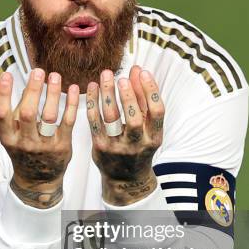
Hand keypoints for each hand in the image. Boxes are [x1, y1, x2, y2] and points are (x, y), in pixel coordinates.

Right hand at [0, 69, 78, 207]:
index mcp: (8, 138)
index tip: (6, 75)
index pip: (1, 114)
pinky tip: (73, 88)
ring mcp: (44, 145)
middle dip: (33, 90)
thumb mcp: (13, 136)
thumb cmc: (24, 152)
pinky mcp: (62, 146)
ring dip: (53, 94)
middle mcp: (25, 142)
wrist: (39, 181)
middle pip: (28, 113)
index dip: (2, 94)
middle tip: (38, 71)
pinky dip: (71, 104)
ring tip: (55, 76)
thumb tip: (24, 85)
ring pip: (49, 116)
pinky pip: (68, 122)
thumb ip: (16, 113)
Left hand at [86, 66, 164, 205]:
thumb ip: (143, 99)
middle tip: (122, 77)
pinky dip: (92, 102)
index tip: (143, 72)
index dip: (151, 90)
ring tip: (106, 75)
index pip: (157, 112)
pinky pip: (94, 121)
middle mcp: (137, 144)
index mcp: (154, 138)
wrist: (125, 179)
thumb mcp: (148, 128)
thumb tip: (138, 70)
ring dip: (108, 94)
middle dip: (128, 96)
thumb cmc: (139, 146)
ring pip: (111, 118)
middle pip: (134, 118)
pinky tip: (91, 87)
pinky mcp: (100, 147)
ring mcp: (117, 147)